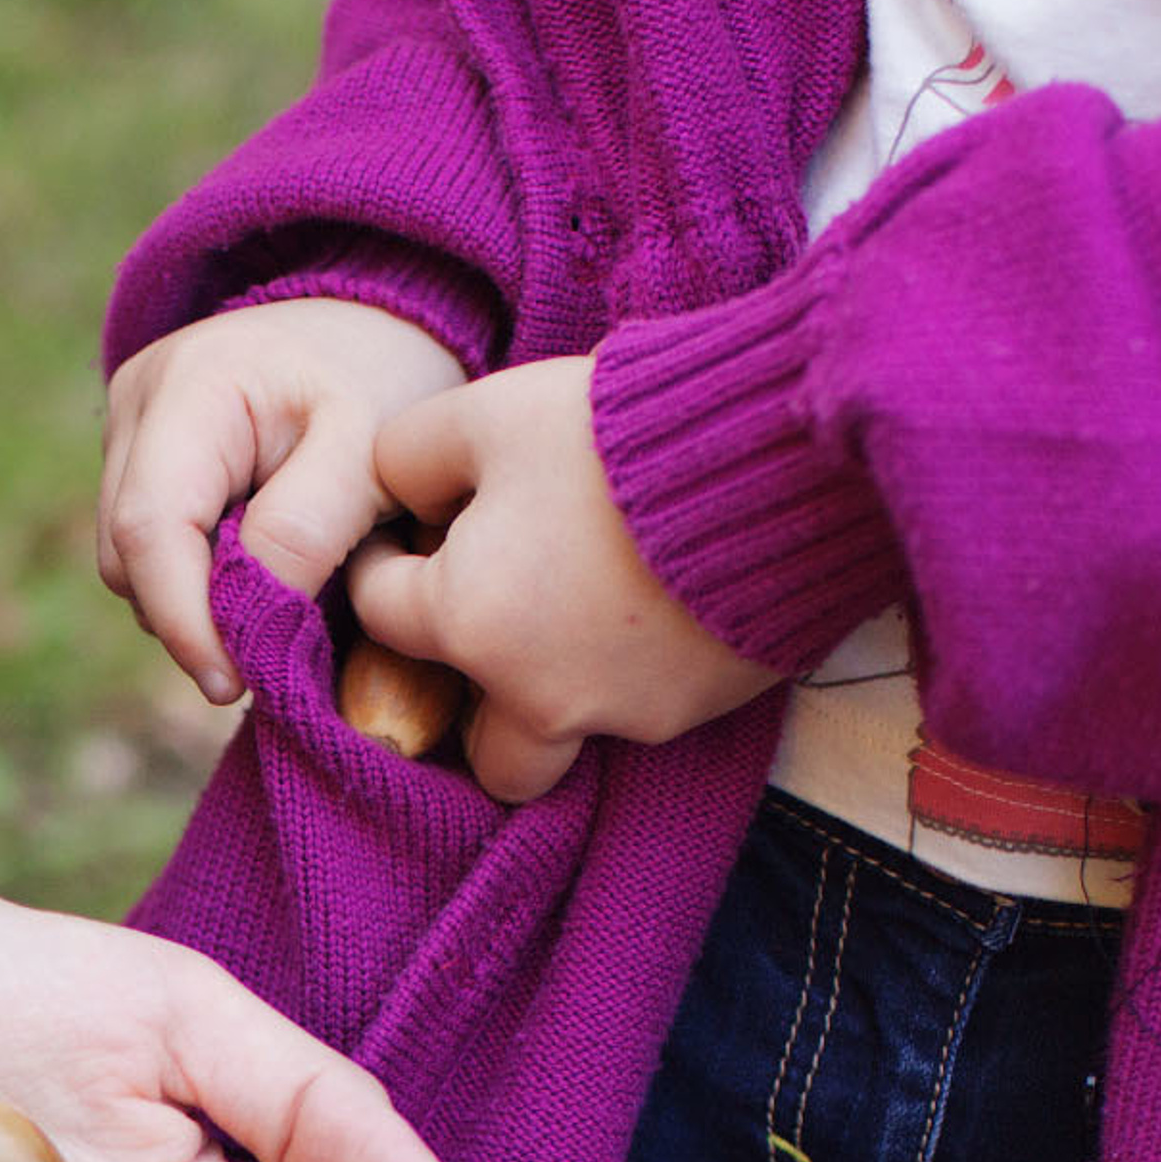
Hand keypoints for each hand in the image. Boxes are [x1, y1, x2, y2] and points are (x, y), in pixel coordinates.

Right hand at [97, 298, 466, 700]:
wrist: (372, 327)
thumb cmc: (381, 384)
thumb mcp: (370, 452)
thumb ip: (308, 529)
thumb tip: (244, 613)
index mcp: (193, 386)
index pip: (150, 527)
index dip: (182, 620)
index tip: (232, 685)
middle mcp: (137, 400)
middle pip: (127, 553)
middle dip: (189, 619)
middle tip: (271, 653)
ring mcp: (126, 427)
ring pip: (128, 562)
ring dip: (191, 602)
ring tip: (274, 595)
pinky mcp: (135, 457)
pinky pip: (146, 549)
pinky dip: (194, 579)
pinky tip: (252, 569)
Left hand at [360, 354, 778, 801]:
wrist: (780, 463)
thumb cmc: (618, 434)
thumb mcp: (489, 414)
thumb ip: (411, 456)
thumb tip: (403, 492)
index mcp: (468, 624)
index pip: (380, 613)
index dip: (385, 562)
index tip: (407, 533)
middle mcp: (536, 696)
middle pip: (478, 747)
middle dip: (474, 699)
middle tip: (495, 622)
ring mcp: (623, 714)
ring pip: (563, 741)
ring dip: (554, 698)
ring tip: (578, 615)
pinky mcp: (700, 710)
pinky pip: (642, 710)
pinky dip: (633, 671)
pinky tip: (654, 600)